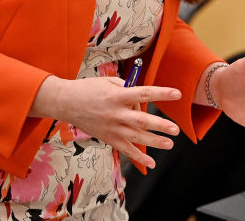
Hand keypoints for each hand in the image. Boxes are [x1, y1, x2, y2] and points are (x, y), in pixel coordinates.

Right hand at [31, 75, 180, 168]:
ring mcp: (112, 128)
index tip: (177, 94)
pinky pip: (125, 149)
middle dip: (160, 125)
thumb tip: (142, 99)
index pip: (144, 94)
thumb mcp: (109, 81)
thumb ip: (127, 89)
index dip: (162, 94)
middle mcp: (116, 113)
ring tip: (169, 144)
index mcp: (117, 96)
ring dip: (154, 142)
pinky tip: (151, 163)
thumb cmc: (88, 89)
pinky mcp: (108, 138)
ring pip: (136, 137)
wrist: (66, 103)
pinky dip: (138, 157)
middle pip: (141, 121)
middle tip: (175, 130)